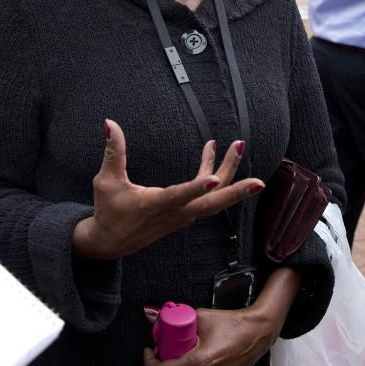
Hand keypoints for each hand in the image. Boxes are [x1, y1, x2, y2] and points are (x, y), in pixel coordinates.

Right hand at [72, 119, 264, 259]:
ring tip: (237, 145)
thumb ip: (113, 151)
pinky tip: (211, 151)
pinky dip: (213, 174)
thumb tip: (110, 123)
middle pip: (213, 204)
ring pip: (214, 198)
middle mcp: (175, 213)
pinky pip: (206, 194)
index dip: (197, 188)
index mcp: (155, 205)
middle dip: (236, 191)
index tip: (215, 180)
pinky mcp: (185, 213)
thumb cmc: (108, 211)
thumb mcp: (105, 181)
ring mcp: (183, 215)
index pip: (179, 196)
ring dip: (228, 172)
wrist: (111, 242)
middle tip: (259, 181)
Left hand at [141, 304, 282, 365]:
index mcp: (200, 362)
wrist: (258, 331)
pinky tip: (195, 354)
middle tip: (164, 349)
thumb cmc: (234, 324)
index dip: (151, 362)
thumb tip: (155, 315)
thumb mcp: (202, 316)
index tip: (150, 351)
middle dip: (165, 363)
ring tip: (180, 351)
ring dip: (179, 365)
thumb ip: (177, 316)